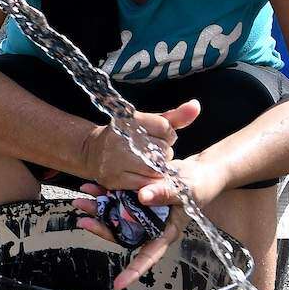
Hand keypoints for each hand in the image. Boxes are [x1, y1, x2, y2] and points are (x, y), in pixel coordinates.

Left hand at [72, 154, 231, 289]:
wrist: (197, 172)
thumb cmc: (198, 186)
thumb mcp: (185, 190)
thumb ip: (165, 193)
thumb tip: (142, 197)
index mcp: (165, 232)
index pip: (149, 256)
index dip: (134, 270)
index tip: (118, 284)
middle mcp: (149, 226)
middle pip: (123, 234)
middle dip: (102, 229)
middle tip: (83, 222)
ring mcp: (141, 213)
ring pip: (115, 216)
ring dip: (97, 209)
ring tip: (80, 202)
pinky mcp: (135, 198)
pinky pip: (117, 198)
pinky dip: (103, 193)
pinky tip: (90, 187)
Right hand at [78, 100, 200, 191]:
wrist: (92, 152)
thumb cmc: (128, 136)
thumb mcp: (149, 122)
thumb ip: (175, 117)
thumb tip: (196, 106)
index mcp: (129, 120)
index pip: (165, 128)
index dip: (167, 135)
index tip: (157, 137)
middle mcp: (120, 138)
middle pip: (162, 150)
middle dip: (163, 153)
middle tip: (151, 153)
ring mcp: (115, 160)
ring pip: (155, 169)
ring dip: (158, 169)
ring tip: (148, 164)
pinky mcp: (114, 179)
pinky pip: (145, 183)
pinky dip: (149, 181)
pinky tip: (142, 174)